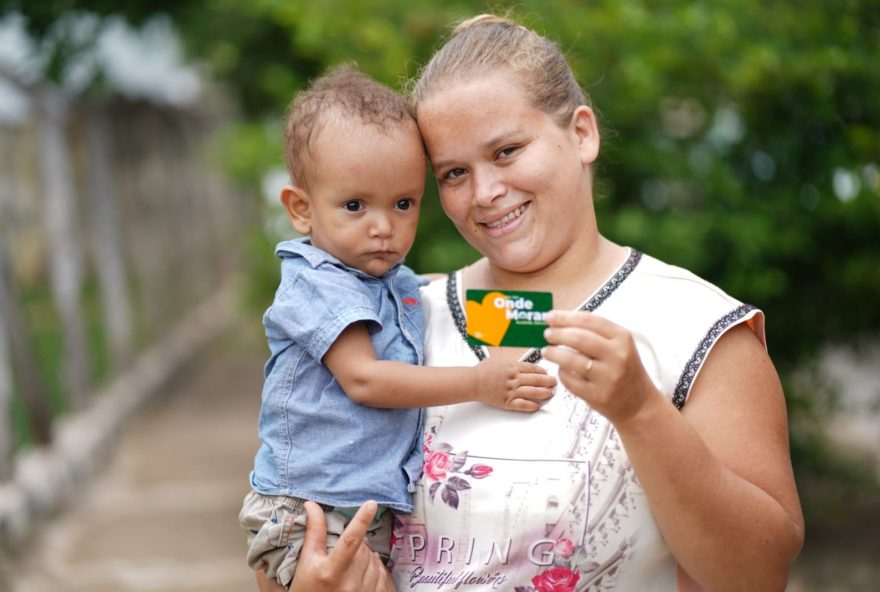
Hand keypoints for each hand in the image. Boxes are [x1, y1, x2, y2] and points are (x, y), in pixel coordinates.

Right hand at [259, 500, 395, 591]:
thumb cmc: (306, 588)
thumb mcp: (306, 561)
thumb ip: (314, 532)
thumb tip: (312, 504)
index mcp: (329, 571)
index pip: (349, 540)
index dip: (361, 520)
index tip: (371, 503)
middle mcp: (348, 583)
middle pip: (363, 549)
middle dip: (358, 542)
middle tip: (346, 548)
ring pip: (374, 560)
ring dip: (367, 554)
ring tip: (353, 560)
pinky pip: (381, 575)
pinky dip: (376, 567)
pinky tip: (366, 568)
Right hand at [474, 358, 555, 411]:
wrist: (472, 382)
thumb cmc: (482, 371)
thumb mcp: (498, 360)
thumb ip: (511, 363)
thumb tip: (520, 365)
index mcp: (513, 367)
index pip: (533, 368)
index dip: (542, 371)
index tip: (547, 373)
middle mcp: (514, 379)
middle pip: (536, 380)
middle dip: (548, 381)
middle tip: (554, 382)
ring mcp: (512, 391)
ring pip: (533, 392)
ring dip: (544, 393)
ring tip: (550, 393)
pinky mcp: (507, 402)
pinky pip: (523, 404)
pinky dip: (532, 405)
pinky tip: (537, 405)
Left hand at [541, 310, 658, 424]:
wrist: (639, 404)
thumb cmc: (625, 370)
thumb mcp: (619, 346)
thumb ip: (595, 333)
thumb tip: (561, 323)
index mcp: (622, 338)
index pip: (589, 321)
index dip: (565, 317)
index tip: (550, 316)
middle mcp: (616, 356)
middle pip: (578, 338)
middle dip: (557, 334)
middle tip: (547, 333)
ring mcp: (607, 377)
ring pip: (571, 360)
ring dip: (553, 353)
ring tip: (547, 351)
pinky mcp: (596, 395)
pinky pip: (570, 380)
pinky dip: (561, 372)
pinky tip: (561, 369)